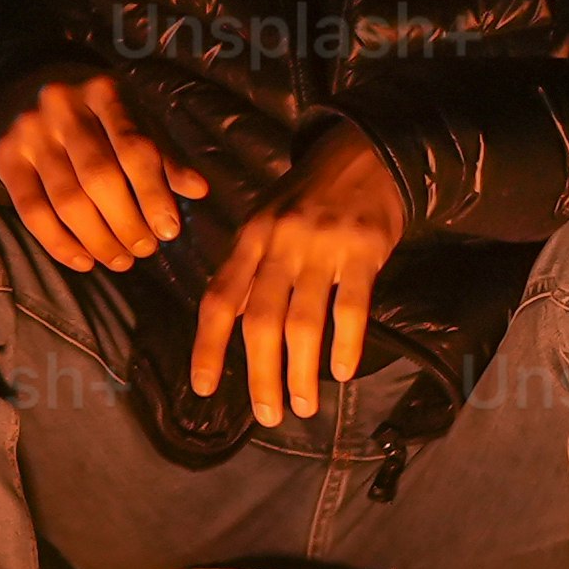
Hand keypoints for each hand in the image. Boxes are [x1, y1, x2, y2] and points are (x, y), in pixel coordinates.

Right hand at [0, 65, 206, 275]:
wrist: (23, 81)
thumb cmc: (93, 108)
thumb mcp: (130, 116)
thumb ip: (161, 152)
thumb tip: (198, 190)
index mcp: (104, 91)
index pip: (133, 147)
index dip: (153, 193)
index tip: (169, 232)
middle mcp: (62, 107)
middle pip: (98, 177)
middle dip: (127, 223)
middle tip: (145, 251)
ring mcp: (29, 132)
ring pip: (66, 199)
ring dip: (97, 239)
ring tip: (120, 260)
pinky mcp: (4, 157)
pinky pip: (31, 211)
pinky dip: (59, 243)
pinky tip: (83, 261)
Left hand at [185, 124, 412, 428]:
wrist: (364, 153)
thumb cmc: (307, 197)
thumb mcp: (265, 222)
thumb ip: (249, 270)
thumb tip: (233, 326)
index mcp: (250, 238)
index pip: (220, 298)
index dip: (208, 346)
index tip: (203, 387)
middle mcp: (280, 244)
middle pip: (262, 320)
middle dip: (261, 374)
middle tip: (267, 415)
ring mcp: (323, 247)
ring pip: (305, 322)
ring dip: (301, 371)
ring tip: (303, 406)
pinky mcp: (364, 251)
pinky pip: (353, 307)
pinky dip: (347, 344)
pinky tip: (343, 372)